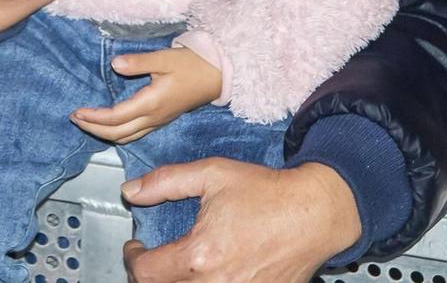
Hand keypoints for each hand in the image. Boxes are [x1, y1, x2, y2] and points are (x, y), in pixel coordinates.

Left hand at [71, 46, 220, 143]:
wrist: (217, 75)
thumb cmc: (192, 64)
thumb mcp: (165, 58)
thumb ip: (138, 62)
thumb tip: (115, 64)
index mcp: (152, 103)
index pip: (116, 117)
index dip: (94, 117)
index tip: (77, 112)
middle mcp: (153, 118)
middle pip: (117, 134)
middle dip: (93, 129)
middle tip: (75, 119)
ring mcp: (158, 121)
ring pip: (126, 138)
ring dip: (104, 133)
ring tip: (87, 123)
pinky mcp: (162, 120)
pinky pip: (135, 134)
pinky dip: (117, 133)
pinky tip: (110, 124)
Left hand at [121, 159, 360, 282]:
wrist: (315, 213)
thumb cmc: (268, 193)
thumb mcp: (212, 174)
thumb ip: (167, 182)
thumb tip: (131, 191)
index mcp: (200, 254)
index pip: (145, 272)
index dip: (132, 258)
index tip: (136, 247)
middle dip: (150, 275)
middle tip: (153, 259)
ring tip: (178, 267)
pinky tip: (208, 273)